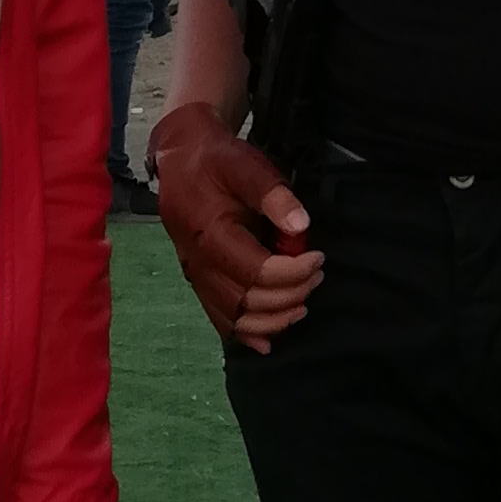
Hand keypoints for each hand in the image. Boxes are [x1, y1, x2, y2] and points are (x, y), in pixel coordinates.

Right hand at [153, 99, 321, 350]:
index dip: (292, 273)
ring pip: (234, 318)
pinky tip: (269, 340)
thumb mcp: (246, 165)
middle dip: (289, 295)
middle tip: (316, 277)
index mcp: (209, 233)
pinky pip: (220, 319)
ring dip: (272, 320)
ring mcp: (196, 276)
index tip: (318, 259)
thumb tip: (301, 227)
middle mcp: (198, 262)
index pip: (256, 271)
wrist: (182, 161)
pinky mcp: (199, 282)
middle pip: (247, 300)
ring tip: (302, 305)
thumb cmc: (217, 161)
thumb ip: (273, 194)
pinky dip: (246, 334)